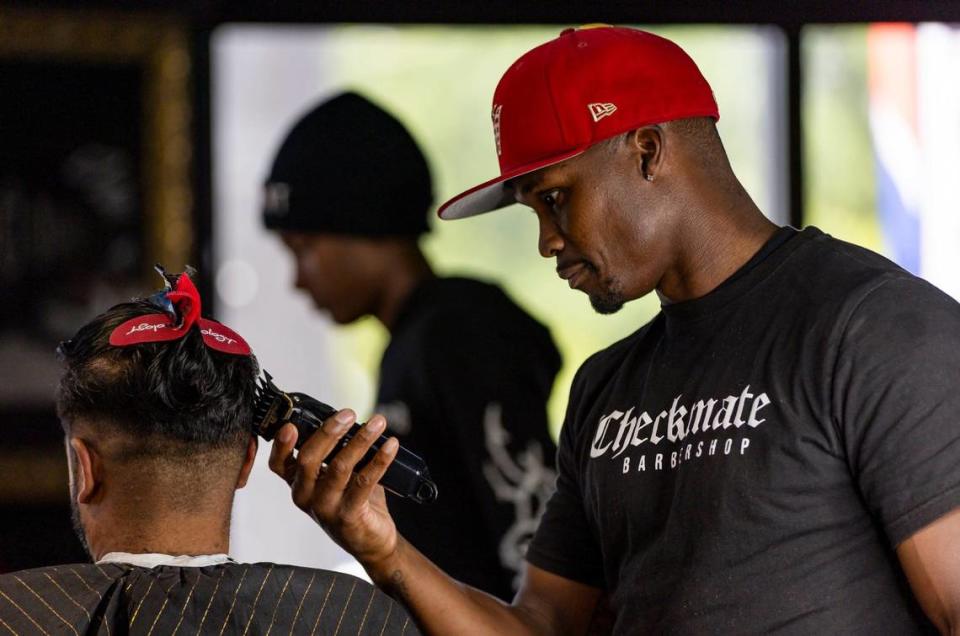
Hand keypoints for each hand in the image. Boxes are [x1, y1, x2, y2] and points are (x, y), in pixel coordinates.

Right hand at [268, 409, 401, 568]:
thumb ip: (334, 452)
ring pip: (339, 467)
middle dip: (329, 432)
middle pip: (309, 459)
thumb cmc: (352, 502)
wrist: (370, 541)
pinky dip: (380, 460)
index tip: (291, 425)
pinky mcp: (348, 516)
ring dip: (361, 440)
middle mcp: (306, 496)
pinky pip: (364, 482)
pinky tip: (390, 446)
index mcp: (298, 483)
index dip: (281, 445)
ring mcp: (325, 508)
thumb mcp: (336, 476)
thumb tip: (347, 419)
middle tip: (348, 414)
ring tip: (377, 423)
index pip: (279, 463)